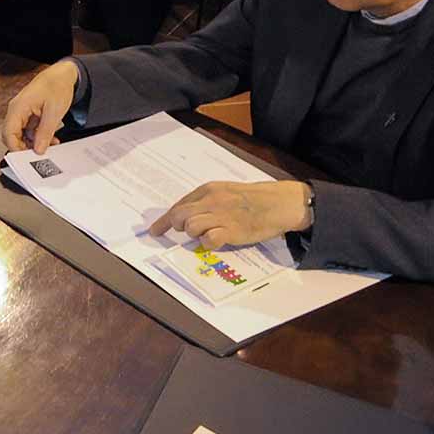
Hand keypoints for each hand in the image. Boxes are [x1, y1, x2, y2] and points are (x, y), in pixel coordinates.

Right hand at [1, 59, 81, 152]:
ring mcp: (21, 112)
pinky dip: (37, 136)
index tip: (27, 158)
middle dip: (24, 147)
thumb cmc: (57, 86)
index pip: (8, 133)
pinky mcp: (28, 114)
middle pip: (11, 135)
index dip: (15, 148)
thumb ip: (44, 132)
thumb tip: (38, 149)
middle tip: (38, 154)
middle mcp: (16, 110)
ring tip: (49, 145)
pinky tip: (49, 138)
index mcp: (18, 107)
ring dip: (32, 142)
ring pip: (20, 134)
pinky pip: (27, 130)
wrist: (62, 75)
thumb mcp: (54, 112)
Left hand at [148, 179, 312, 246]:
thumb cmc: (250, 199)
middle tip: (183, 231)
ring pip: (190, 227)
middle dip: (175, 226)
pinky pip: (208, 240)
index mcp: (207, 190)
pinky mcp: (232, 231)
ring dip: (194, 233)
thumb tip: (184, 216)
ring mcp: (221, 216)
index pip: (178, 205)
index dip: (164, 220)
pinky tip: (217, 240)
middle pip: (179, 215)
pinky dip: (208, 243)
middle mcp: (211, 201)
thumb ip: (204, 202)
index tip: (155, 231)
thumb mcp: (224, 192)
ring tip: (207, 233)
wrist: (278, 203)